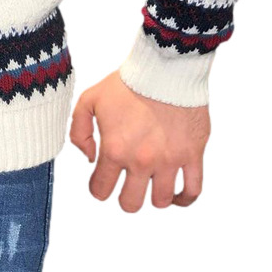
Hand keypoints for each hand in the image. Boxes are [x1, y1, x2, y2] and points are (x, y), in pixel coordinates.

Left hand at [69, 71, 209, 211]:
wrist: (164, 68)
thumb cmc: (127, 83)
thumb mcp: (90, 100)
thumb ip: (79, 131)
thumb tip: (90, 158)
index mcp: (115, 150)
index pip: (100, 190)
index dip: (98, 188)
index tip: (102, 180)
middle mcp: (142, 161)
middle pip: (131, 203)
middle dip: (126, 197)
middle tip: (128, 184)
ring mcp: (169, 160)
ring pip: (161, 201)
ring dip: (153, 196)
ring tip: (151, 183)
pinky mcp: (192, 154)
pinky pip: (193, 190)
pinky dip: (184, 198)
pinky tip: (176, 194)